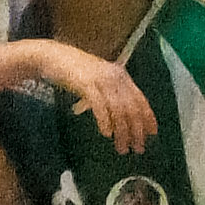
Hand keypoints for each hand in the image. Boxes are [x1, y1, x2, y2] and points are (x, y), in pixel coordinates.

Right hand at [38, 44, 154, 153]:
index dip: (148, 118)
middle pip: (132, 108)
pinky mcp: (86, 83)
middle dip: (137, 131)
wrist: (52, 56)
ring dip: (122, 131)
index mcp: (121, 75)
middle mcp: (114, 77)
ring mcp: (101, 79)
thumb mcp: (98, 81)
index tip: (152, 135)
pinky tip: (106, 133)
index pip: (141, 99)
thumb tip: (120, 118)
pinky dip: (105, 120)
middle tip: (138, 149)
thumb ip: (110, 95)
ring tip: (122, 147)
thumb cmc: (74, 71)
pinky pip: (100, 105)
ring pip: (118, 110)